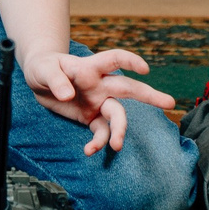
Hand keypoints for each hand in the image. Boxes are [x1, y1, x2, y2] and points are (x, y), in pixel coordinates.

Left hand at [22, 49, 172, 156]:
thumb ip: (55, 80)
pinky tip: (90, 150)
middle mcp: (100, 84)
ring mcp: (98, 101)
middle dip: (149, 96)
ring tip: (116, 146)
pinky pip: (100, 131)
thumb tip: (67, 96)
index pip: (115, 59)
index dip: (130, 61)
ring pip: (118, 114)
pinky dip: (98, 142)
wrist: (39, 80)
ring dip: (120, 130)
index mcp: (91, 67)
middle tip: (170, 103)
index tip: (144, 69)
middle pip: (128, 89)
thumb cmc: (43, 68)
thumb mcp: (43, 69)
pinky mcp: (90, 118)